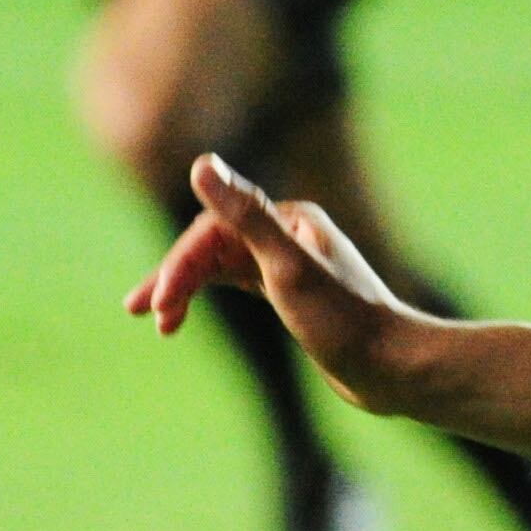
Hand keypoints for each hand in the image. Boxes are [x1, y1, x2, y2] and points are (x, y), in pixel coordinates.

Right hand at [125, 154, 428, 412]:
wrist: (393, 368)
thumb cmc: (343, 319)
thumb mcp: (286, 268)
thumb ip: (244, 216)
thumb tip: (202, 162)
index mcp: (292, 220)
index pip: (216, 230)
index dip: (181, 264)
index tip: (158, 307)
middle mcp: (293, 234)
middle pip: (215, 244)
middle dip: (176, 275)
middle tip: (137, 310)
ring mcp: (294, 263)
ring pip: (224, 265)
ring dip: (188, 287)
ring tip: (161, 323)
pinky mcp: (295, 294)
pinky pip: (239, 281)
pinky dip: (211, 294)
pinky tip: (194, 313)